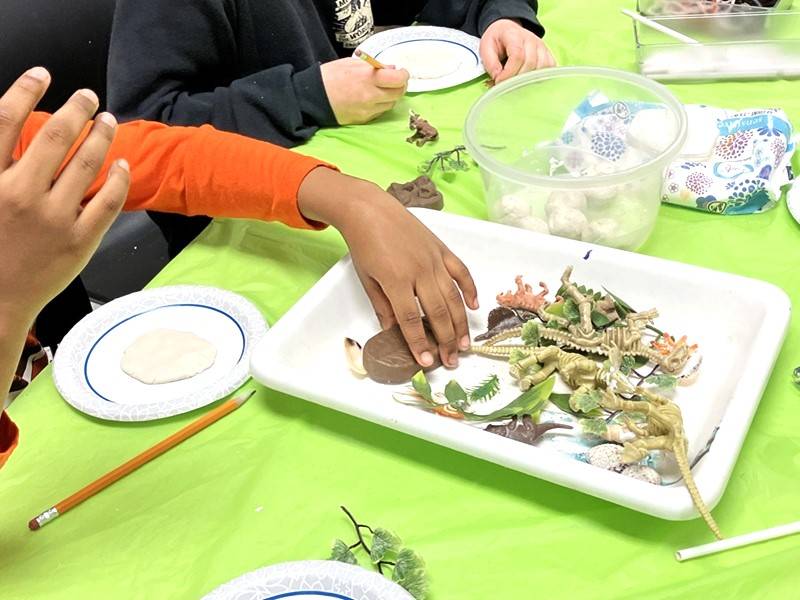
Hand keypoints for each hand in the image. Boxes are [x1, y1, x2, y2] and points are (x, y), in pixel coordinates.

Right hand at [0, 67, 129, 323]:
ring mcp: (54, 218)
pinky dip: (118, 178)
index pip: (4, 120)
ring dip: (101, 135)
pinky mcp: (81, 240)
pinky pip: (108, 200)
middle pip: (55, 136)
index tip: (42, 75)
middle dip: (76, 108)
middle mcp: (21, 194)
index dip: (26, 91)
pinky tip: (121, 164)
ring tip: (108, 120)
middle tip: (88, 96)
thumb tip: (14, 134)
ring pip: (87, 163)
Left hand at [297, 168, 478, 367]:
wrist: (370, 210)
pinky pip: (461, 272)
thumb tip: (392, 332)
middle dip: (445, 340)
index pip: (411, 319)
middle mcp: (419, 271)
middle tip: (451, 361)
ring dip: (460, 323)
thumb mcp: (367, 279)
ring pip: (452, 297)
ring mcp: (433, 260)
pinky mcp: (441, 249)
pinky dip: (469, 289)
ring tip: (464, 344)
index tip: (426, 361)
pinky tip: (473, 306)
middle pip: (437, 312)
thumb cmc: (364, 244)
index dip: (419, 343)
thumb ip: (382, 307)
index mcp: (396, 280)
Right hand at [321, 58, 408, 124]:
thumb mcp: (352, 63)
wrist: (313, 97)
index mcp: (368, 78)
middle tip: (394, 81)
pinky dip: (380, 105)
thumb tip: (391, 69)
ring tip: (381, 89)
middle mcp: (371, 96)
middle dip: (399, 86)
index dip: (403, 75)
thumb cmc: (330, 76)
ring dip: (390, 96)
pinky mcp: (364, 120)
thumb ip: (374, 66)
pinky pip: (380, 112)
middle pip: (398, 94)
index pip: (398, 79)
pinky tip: (372, 99)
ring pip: (391, 104)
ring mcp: (368, 110)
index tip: (401, 72)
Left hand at [480, 19, 555, 84]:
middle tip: (505, 86)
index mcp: (514, 35)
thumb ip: (490, 63)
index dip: (509, 73)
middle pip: (530, 63)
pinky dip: (540, 77)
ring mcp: (541, 46)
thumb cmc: (497, 40)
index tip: (499, 82)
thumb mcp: (486, 48)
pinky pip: (549, 68)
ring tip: (515, 83)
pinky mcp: (547, 54)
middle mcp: (531, 39)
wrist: (506, 30)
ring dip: (527, 80)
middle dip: (516, 80)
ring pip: (541, 68)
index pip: (517, 55)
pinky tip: (528, 80)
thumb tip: (499, 78)